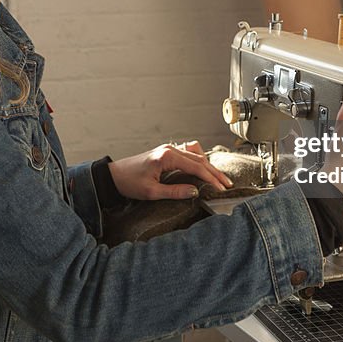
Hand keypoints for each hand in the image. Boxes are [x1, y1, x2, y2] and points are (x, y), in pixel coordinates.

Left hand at [108, 141, 233, 200]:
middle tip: (227, 184)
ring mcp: (169, 149)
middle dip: (214, 173)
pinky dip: (199, 160)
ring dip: (209, 166)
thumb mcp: (152, 191)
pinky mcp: (167, 153)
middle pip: (200, 159)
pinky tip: (205, 168)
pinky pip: (189, 153)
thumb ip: (175, 191)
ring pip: (196, 155)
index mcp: (167, 156)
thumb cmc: (130, 183)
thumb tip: (196, 191)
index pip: (196, 166)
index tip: (222, 188)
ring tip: (220, 178)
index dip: (211, 178)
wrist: (115, 176)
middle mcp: (170, 149)